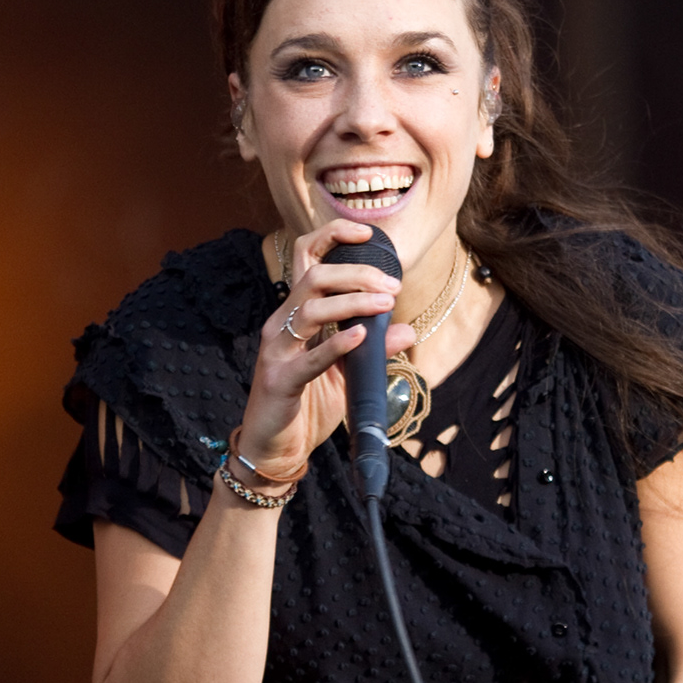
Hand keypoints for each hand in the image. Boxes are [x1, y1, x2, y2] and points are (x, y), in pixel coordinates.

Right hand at [235, 220, 415, 479]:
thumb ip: (372, 350)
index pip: (306, 258)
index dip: (333, 235)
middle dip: (357, 274)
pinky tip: (361, 336)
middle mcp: (281, 324)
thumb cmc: (306, 406)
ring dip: (353, 302)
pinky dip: (336, 343)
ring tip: (385, 305)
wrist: (275, 449)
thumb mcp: (345, 373)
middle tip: (393, 286)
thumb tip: (407, 329)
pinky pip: (308, 358)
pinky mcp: (279, 380)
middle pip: (315, 277)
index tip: (368, 232)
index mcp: (294, 314)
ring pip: (311, 308)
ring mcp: (277, 351)